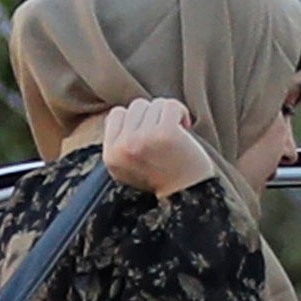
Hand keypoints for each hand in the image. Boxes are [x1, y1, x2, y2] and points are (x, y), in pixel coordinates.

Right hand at [95, 101, 215, 197]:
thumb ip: (120, 141)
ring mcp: (142, 139)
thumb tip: (121, 112)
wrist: (190, 196)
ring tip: (175, 136)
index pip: (117, 114)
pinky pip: (171, 105)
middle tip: (164, 138)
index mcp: (111, 156)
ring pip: (154, 103)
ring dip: (168, 116)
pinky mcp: (164, 133)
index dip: (136, 121)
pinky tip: (185, 128)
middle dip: (153, 117)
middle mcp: (123, 148)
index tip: (150, 136)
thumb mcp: (129, 166)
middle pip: (136, 106)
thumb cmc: (164, 177)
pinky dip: (181, 113)